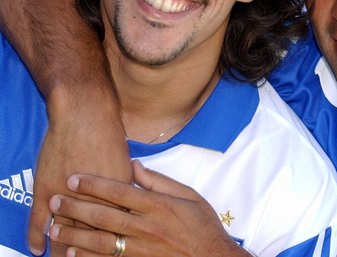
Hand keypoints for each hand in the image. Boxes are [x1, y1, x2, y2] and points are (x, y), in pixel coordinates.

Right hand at [29, 85, 131, 255]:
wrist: (86, 114)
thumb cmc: (109, 133)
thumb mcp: (127, 163)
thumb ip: (131, 186)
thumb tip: (135, 201)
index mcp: (118, 195)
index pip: (116, 230)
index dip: (114, 247)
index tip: (114, 256)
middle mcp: (94, 199)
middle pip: (91, 237)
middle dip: (90, 253)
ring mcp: (68, 196)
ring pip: (66, 233)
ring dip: (64, 248)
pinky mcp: (48, 189)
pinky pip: (40, 221)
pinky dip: (38, 237)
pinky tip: (39, 251)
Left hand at [47, 160, 250, 256]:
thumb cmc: (203, 226)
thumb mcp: (189, 196)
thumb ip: (160, 182)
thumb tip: (134, 166)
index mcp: (159, 206)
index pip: (120, 192)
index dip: (94, 184)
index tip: (74, 178)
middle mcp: (147, 227)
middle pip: (104, 216)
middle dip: (76, 207)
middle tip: (54, 200)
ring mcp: (142, 249)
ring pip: (101, 241)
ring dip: (75, 233)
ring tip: (54, 226)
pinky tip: (72, 253)